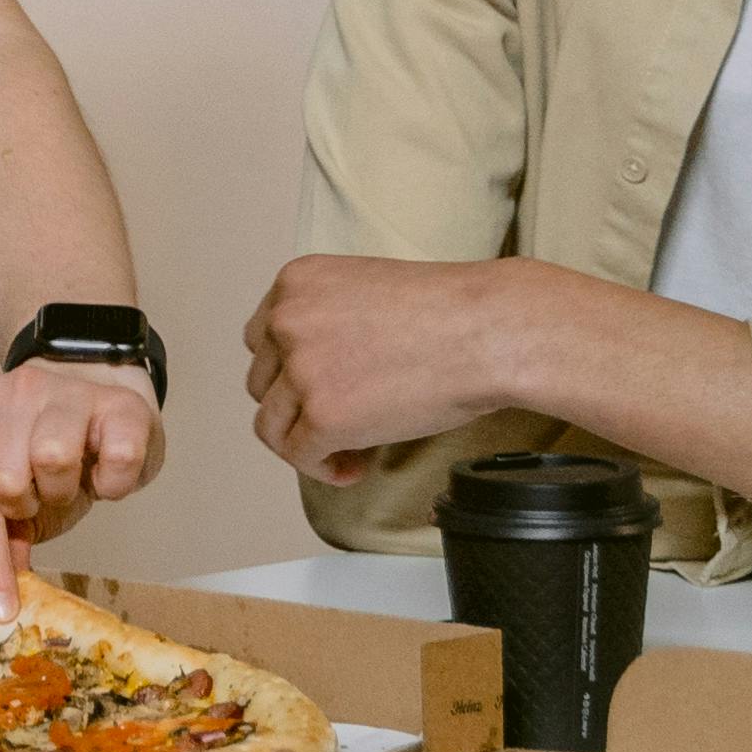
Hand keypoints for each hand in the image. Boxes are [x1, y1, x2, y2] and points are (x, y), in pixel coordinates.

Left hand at [0, 349, 163, 617]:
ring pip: (52, 458)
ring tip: (73, 478)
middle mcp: (15, 391)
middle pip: (3, 478)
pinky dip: (114, 482)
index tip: (0, 609)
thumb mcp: (17, 487)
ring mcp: (68, 390)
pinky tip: (106, 470)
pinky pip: (117, 458)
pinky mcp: (121, 403)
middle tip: (44, 495)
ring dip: (66, 489)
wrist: (105, 394)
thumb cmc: (52, 448)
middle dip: (27, 504)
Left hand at [240, 255, 530, 481]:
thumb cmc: (451, 311)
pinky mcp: (323, 416)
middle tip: (340, 421)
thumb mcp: (367, 291)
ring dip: (305, 441)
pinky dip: (322, 468)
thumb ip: (328, 321)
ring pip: (272, 424)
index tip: (322, 389)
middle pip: (262, 381)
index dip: (289, 371)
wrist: (489, 331)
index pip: (262, 338)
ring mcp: (301, 370)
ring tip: (347, 449)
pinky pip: (300, 455)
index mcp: (295, 282)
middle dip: (295, 406)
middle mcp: (286, 321)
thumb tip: (316, 374)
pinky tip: (353, 467)